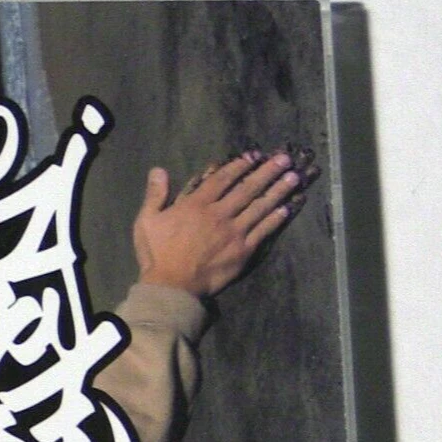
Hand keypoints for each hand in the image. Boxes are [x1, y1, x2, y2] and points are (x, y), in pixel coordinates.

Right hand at [132, 150, 316, 297]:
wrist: (172, 286)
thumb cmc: (157, 254)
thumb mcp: (146, 221)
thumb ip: (155, 195)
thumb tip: (158, 170)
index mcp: (197, 205)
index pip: (222, 179)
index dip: (239, 165)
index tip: (254, 155)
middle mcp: (220, 214)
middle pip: (247, 188)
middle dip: (267, 171)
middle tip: (284, 159)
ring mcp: (234, 233)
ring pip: (260, 207)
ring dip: (278, 191)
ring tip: (294, 177)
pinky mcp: (243, 251)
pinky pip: (263, 231)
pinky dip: (276, 219)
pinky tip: (287, 209)